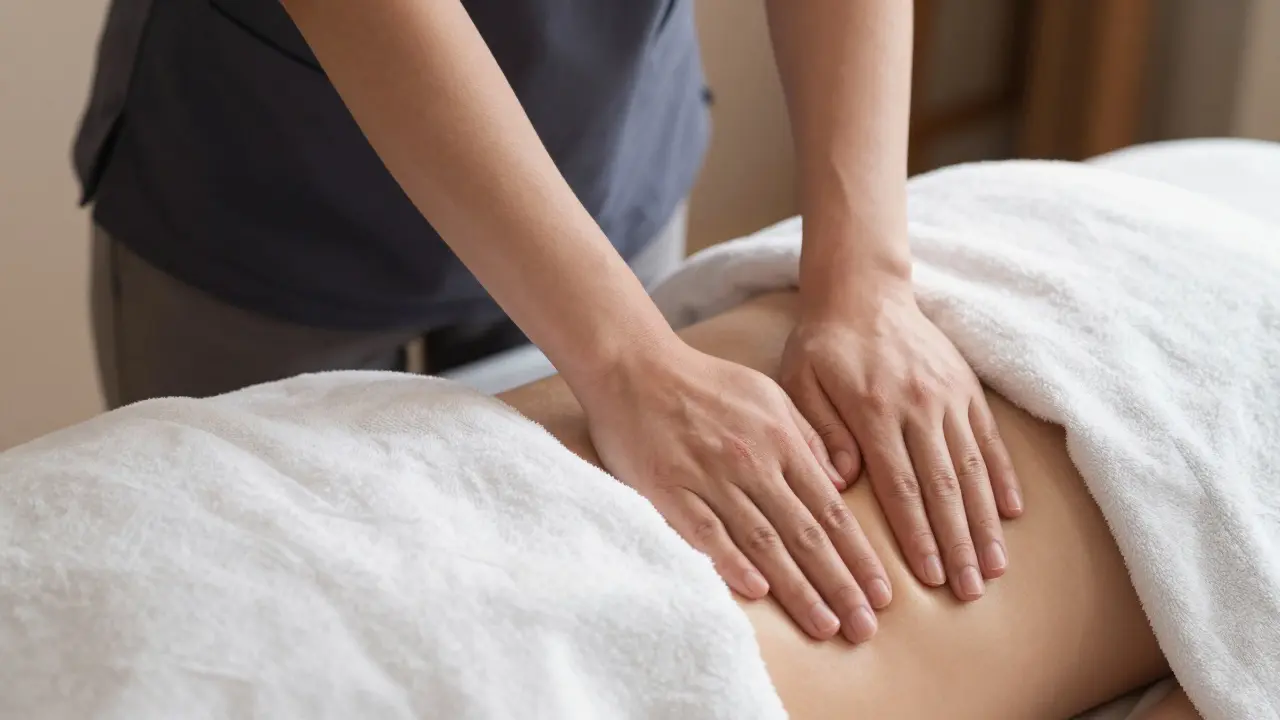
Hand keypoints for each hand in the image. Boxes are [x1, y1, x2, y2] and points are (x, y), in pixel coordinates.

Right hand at [578, 339, 891, 642]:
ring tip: (824, 624)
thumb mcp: (769, 394)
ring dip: (797, 586)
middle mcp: (753, 463)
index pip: (831, 510)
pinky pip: (705, 532)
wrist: (634, 365)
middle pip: (805, 533)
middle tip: (864, 627)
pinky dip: (732, 561)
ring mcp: (710, 477)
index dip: (858, 556)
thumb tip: (841, 482)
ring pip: (763, 540)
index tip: (880, 594)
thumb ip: (807, 437)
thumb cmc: (703, 382)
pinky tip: (757, 591)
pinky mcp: (669, 488)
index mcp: (781, 441)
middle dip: (839, 584)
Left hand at [780, 280, 1023, 601]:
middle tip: (971, 590)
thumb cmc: (821, 344)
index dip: (918, 534)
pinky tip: (1010, 513)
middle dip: (958, 544)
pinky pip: (989, 438)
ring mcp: (948, 396)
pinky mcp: (966, 387)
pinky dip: (1002, 477)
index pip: (901, 486)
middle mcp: (918, 406)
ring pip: (972, 469)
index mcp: (874, 410)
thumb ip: (819, 432)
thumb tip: (839, 483)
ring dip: (984, 522)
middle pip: (944, 487)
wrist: (862, 290)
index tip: (931, 577)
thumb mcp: (799, 381)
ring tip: (995, 567)